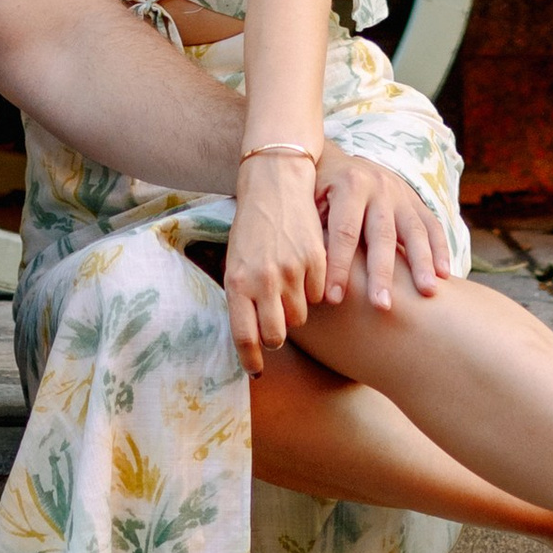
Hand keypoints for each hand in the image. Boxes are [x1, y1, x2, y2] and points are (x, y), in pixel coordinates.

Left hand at [223, 156, 329, 370]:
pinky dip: (313, 290)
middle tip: (275, 322)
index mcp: (237, 282)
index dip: (251, 359)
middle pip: (276, 335)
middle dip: (276, 335)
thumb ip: (242, 296)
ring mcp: (291, 271)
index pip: (245, 336)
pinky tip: (303, 271)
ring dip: (294, 310)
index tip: (256, 370)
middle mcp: (263, 280)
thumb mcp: (234, 261)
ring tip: (287, 286)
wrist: (273, 183)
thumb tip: (250, 335)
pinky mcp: (315, 260)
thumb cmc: (250, 227)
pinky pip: (318, 295)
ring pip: (299, 317)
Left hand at [314, 149, 450, 314]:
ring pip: (414, 230)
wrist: (338, 159)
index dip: (339, 266)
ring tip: (427, 292)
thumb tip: (306, 270)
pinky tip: (444, 275)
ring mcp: (401, 194)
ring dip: (421, 262)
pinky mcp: (416, 201)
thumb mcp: (309, 201)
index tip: (334, 299)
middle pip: (382, 234)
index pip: (344, 231)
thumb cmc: (317, 190)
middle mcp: (378, 186)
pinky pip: (432, 225)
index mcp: (348, 185)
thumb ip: (314, 230)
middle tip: (382, 305)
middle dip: (382, 272)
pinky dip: (440, 249)